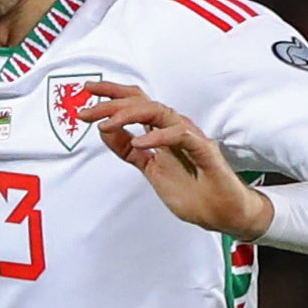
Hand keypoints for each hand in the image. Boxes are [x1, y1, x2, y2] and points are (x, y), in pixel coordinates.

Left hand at [77, 84, 271, 238]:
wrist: (222, 213)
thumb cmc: (193, 191)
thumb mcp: (149, 169)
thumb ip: (128, 151)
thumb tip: (104, 130)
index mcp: (161, 131)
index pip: (135, 104)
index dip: (111, 95)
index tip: (85, 93)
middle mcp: (174, 128)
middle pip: (142, 102)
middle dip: (111, 102)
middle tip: (86, 109)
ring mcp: (190, 137)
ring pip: (158, 112)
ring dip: (128, 115)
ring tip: (106, 123)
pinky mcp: (204, 150)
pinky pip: (179, 135)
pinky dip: (158, 137)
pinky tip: (139, 142)